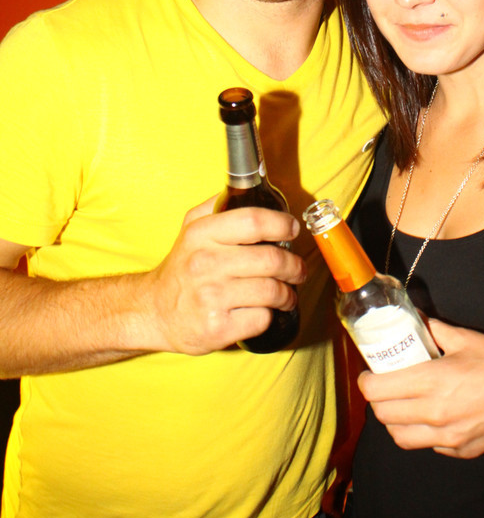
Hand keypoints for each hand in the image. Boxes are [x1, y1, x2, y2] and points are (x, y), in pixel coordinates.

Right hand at [143, 197, 304, 354]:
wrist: (153, 312)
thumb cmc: (181, 269)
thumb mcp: (190, 229)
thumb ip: (216, 206)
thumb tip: (249, 190)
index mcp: (201, 234)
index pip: (253, 221)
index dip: (281, 224)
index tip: (292, 229)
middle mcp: (205, 264)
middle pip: (271, 259)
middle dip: (294, 265)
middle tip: (297, 269)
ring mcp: (211, 297)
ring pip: (272, 291)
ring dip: (287, 294)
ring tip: (286, 294)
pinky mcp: (217, 328)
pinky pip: (262, 318)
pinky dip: (270, 316)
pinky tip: (264, 312)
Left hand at [358, 320, 483, 457]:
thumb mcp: (466, 338)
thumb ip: (435, 329)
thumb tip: (418, 319)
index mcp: (430, 382)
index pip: (377, 391)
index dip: (367, 382)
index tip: (370, 374)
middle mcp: (433, 413)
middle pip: (383, 415)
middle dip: (378, 400)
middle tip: (384, 387)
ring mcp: (446, 437)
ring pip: (400, 437)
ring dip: (395, 421)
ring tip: (403, 406)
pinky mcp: (461, 450)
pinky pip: (428, 445)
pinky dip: (422, 433)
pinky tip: (432, 418)